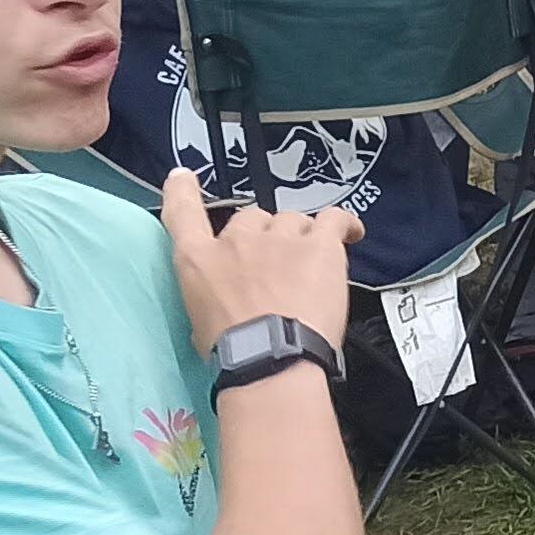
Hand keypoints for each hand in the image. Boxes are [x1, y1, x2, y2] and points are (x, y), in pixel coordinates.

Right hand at [160, 170, 356, 351]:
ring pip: (292, 220)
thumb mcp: (200, 322)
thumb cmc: (234, 352)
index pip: (183, 211)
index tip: (184, 177)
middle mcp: (236, 239)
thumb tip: (224, 300)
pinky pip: (334, 219)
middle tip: (277, 271)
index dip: (183, 190)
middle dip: (264, 239)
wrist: (270, 357)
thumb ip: (209, 295)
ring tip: (310, 269)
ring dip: (300, 238)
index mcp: (198, 258)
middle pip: (253, 219)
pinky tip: (351, 233)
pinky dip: (344, 223)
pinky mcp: (318, 245)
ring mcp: (278, 238)